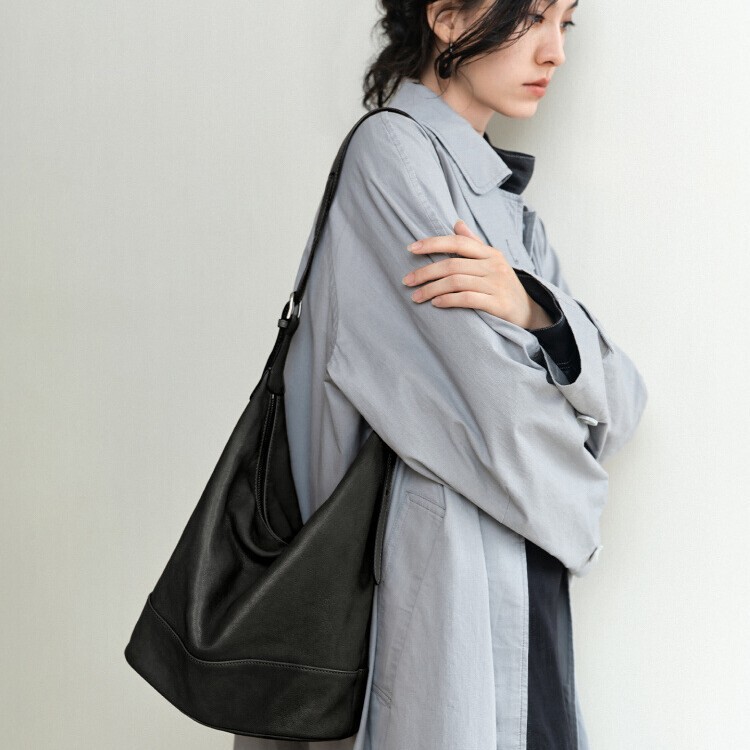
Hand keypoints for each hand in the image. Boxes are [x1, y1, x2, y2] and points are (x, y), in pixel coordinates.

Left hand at [402, 219, 553, 329]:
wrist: (529, 312)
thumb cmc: (503, 286)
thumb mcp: (492, 262)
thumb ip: (474, 244)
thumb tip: (457, 223)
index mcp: (490, 253)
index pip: (458, 242)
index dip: (433, 243)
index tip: (411, 249)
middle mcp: (494, 266)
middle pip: (452, 264)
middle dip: (425, 272)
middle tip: (407, 281)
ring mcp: (497, 284)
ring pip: (456, 282)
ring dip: (431, 289)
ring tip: (416, 296)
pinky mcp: (498, 304)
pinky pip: (467, 299)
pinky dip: (448, 300)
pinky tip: (435, 303)